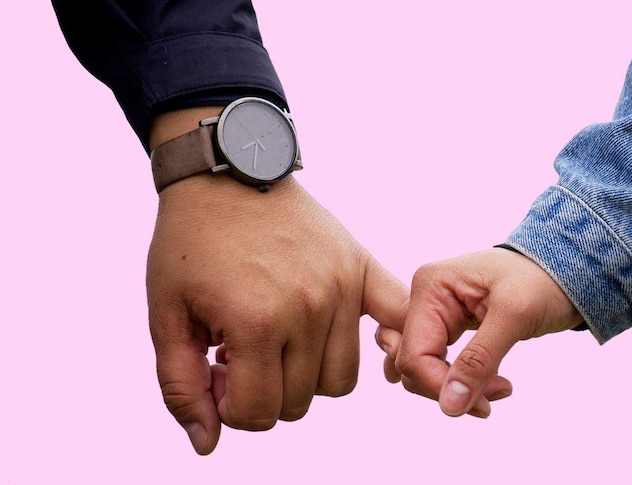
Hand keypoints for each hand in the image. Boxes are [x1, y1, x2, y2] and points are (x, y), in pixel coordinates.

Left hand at [147, 175, 407, 454]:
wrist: (226, 174)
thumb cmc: (190, 244)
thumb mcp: (166, 315)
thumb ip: (181, 387)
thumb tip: (208, 443)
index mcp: (256, 322)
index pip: (258, 413)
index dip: (229, 405)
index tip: (216, 370)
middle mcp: (309, 308)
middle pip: (300, 402)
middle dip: (264, 392)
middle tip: (242, 353)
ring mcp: (342, 287)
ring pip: (340, 379)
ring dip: (308, 376)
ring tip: (280, 339)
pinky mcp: (361, 266)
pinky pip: (395, 318)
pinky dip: (389, 339)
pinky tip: (353, 337)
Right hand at [389, 248, 581, 417]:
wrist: (567, 271)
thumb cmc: (543, 280)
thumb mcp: (515, 316)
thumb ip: (479, 360)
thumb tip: (449, 405)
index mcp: (431, 287)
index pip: (414, 354)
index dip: (441, 387)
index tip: (483, 404)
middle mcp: (425, 299)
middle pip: (414, 365)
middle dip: (451, 388)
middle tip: (496, 396)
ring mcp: (435, 314)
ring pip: (424, 370)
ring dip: (457, 389)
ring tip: (499, 388)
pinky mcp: (448, 328)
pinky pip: (439, 365)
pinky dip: (461, 381)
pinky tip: (491, 382)